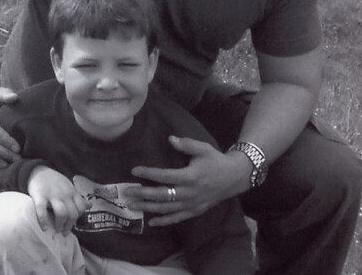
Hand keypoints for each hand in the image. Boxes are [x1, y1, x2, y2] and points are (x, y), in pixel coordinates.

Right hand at [27, 166, 89, 233]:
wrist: (39, 171)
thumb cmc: (55, 182)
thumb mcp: (70, 188)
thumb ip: (78, 198)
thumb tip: (90, 206)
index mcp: (72, 192)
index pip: (81, 207)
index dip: (78, 218)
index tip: (72, 223)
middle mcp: (64, 194)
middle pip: (72, 213)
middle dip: (69, 225)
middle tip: (64, 232)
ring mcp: (52, 195)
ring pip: (61, 212)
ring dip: (60, 224)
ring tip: (56, 230)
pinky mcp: (40, 196)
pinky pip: (42, 209)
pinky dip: (43, 220)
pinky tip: (44, 227)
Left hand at [124, 135, 250, 225]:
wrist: (234, 177)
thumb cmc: (215, 160)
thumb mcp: (203, 148)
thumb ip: (186, 144)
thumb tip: (170, 139)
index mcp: (190, 176)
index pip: (164, 176)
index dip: (148, 173)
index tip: (135, 170)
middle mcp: (189, 193)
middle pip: (161, 195)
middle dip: (142, 194)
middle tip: (127, 192)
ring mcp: (192, 204)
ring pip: (166, 209)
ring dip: (148, 208)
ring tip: (132, 206)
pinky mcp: (195, 211)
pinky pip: (176, 218)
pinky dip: (163, 221)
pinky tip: (151, 222)